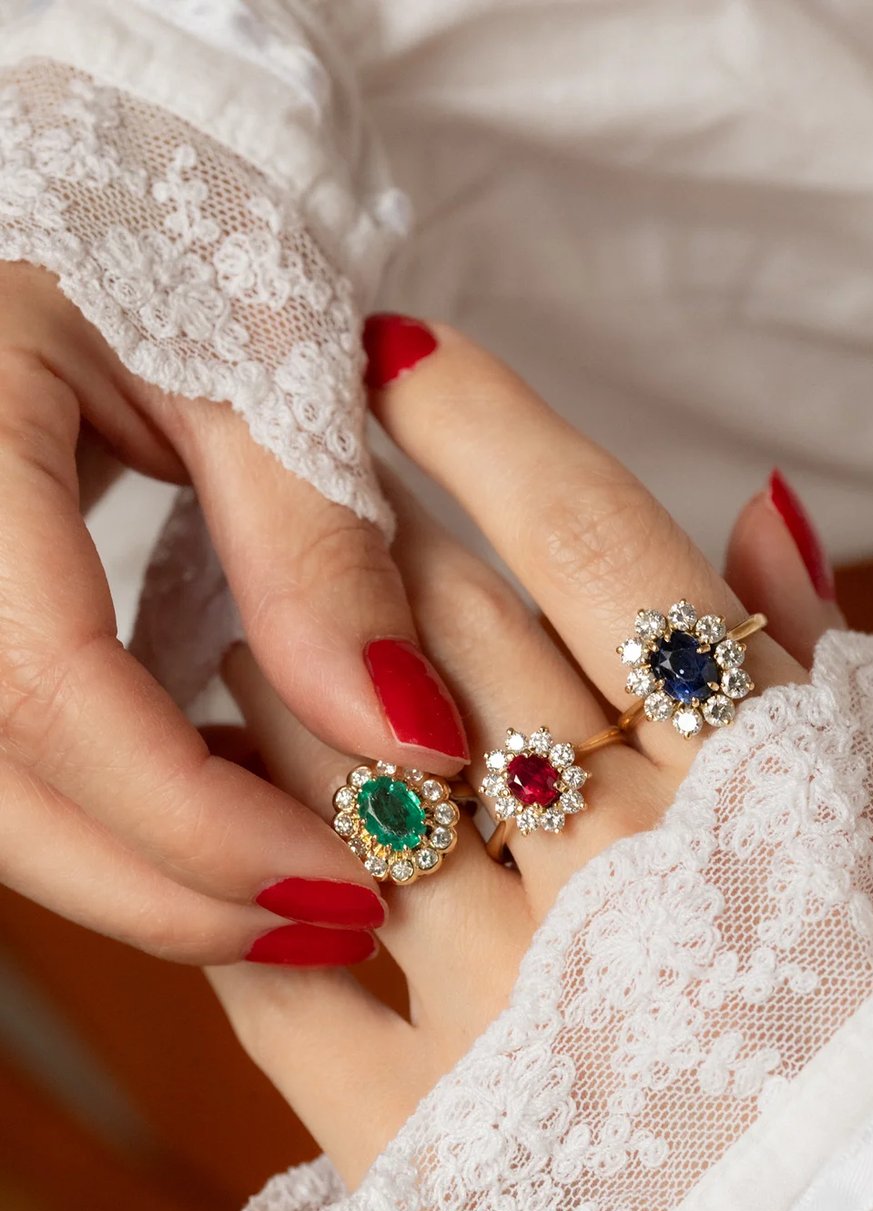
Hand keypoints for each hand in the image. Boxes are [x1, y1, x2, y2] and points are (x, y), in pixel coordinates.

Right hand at [0, 266, 468, 964]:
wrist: (87, 194)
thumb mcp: (257, 364)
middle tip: (326, 927)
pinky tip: (219, 822)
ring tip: (288, 899)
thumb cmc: (170, 231)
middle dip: (163, 888)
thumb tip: (407, 744)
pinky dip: (114, 812)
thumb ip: (320, 550)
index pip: (45, 688)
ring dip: (139, 873)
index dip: (190, 816)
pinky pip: (9, 752)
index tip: (337, 885)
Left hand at [207, 321, 844, 1184]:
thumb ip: (814, 664)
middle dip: (365, 541)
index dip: (480, 423)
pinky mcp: (413, 1126)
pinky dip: (240, 864)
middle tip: (320, 502)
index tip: (391, 345)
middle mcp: (616, 869)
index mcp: (752, 781)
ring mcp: (503, 1000)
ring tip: (263, 639)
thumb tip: (755, 503)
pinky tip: (235, 807)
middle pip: (440, 630)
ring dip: (280, 678)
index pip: (589, 544)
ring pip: (333, 765)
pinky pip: (272, 960)